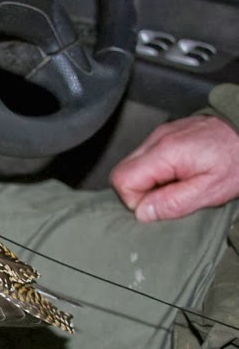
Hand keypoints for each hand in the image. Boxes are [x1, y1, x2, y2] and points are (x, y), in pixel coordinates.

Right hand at [110, 115, 238, 221]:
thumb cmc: (237, 159)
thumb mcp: (210, 190)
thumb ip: (173, 203)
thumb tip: (142, 213)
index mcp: (165, 153)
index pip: (122, 180)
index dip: (135, 200)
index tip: (157, 205)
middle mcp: (156, 140)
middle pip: (121, 172)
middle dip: (137, 193)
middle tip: (165, 198)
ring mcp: (158, 135)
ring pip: (131, 166)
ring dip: (146, 183)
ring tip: (174, 185)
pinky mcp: (163, 135)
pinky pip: (143, 159)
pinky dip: (153, 172)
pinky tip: (175, 175)